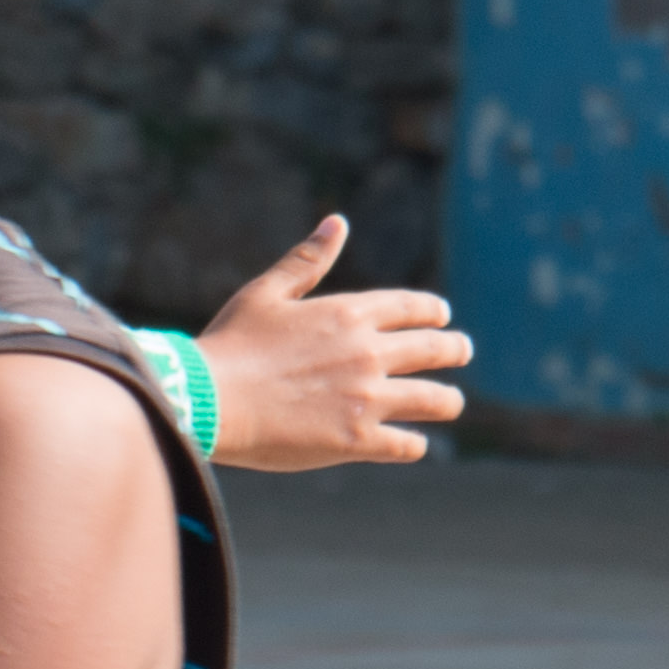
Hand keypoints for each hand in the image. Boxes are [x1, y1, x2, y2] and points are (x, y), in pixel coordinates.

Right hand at [197, 216, 469, 470]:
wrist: (206, 398)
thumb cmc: (228, 344)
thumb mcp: (265, 293)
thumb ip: (306, 261)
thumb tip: (338, 223)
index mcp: (348, 314)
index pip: (412, 307)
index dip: (433, 312)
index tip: (442, 317)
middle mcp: (368, 353)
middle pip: (436, 349)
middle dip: (455, 349)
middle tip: (461, 352)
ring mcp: (367, 398)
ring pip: (435, 399)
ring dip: (448, 401)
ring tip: (451, 404)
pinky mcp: (358, 439)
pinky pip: (408, 444)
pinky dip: (415, 444)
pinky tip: (414, 444)